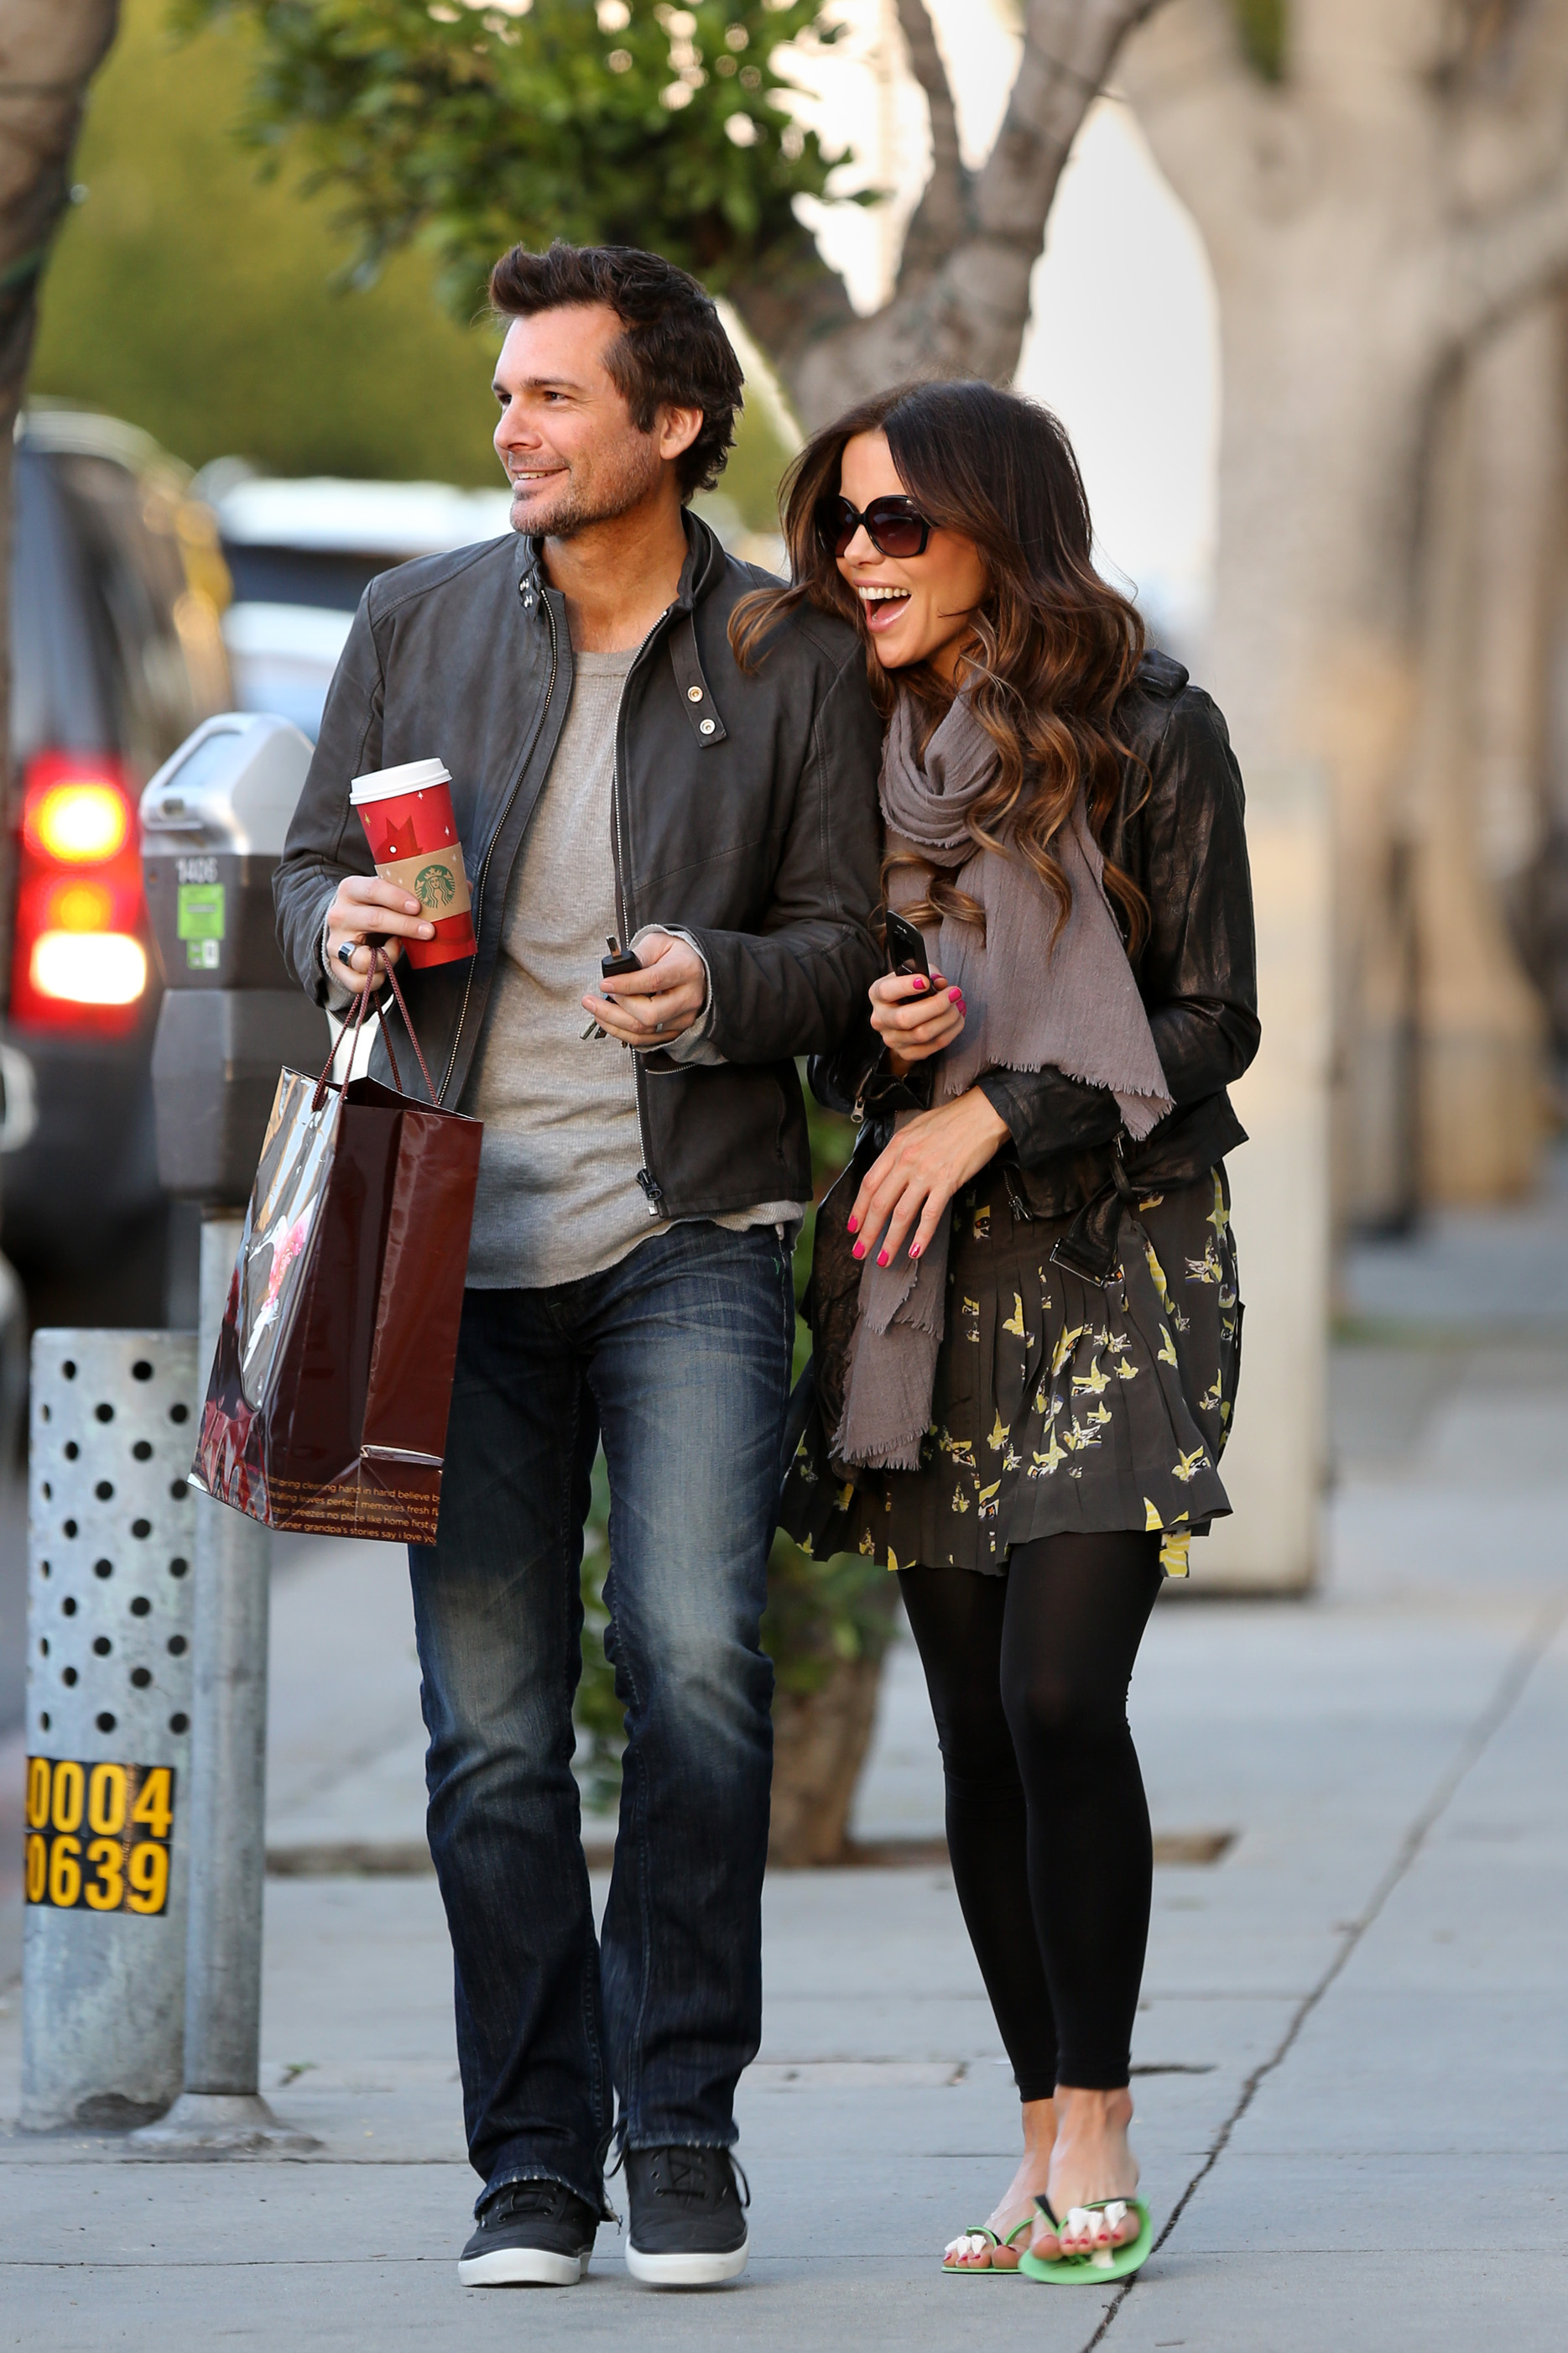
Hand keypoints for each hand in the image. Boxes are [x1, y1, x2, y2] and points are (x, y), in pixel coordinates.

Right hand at [325, 874, 434, 992]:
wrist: (347, 930)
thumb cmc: (375, 910)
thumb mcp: (383, 896)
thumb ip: (405, 895)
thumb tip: (450, 895)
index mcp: (350, 889)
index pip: (373, 889)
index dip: (396, 898)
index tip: (418, 907)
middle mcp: (339, 915)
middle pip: (374, 920)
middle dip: (405, 926)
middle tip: (429, 931)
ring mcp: (335, 943)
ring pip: (364, 958)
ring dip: (390, 957)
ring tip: (397, 949)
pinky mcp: (337, 967)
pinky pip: (360, 982)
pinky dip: (378, 979)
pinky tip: (385, 969)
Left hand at [581, 929, 706, 1047]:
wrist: (695, 970)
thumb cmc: (674, 955)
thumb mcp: (657, 943)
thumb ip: (638, 955)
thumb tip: (615, 972)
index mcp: (686, 970)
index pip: (654, 981)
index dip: (625, 985)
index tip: (604, 984)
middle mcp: (689, 998)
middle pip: (649, 1014)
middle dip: (615, 1010)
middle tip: (594, 999)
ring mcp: (683, 1018)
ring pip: (644, 1031)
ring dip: (613, 1022)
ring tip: (594, 1009)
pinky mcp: (675, 1031)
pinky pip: (644, 1040)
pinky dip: (621, 1032)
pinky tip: (607, 1020)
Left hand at [847, 1090, 1008, 1265]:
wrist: (984, 1113)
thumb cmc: (954, 1119)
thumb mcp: (917, 1128)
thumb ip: (901, 1150)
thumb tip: (891, 1173)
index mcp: (897, 1147)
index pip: (869, 1184)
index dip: (858, 1208)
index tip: (853, 1226)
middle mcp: (907, 1161)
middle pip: (879, 1203)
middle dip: (867, 1232)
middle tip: (860, 1251)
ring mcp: (926, 1173)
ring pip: (901, 1214)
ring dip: (890, 1240)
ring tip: (884, 1258)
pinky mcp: (947, 1182)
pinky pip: (930, 1215)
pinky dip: (921, 1236)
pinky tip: (915, 1250)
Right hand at [869, 969, 965, 1075]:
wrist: (904, 1019)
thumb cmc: (911, 992)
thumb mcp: (915, 975)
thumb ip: (929, 973)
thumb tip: (941, 983)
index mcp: (877, 994)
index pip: (886, 991)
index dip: (905, 986)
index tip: (926, 981)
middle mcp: (880, 1018)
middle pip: (905, 1018)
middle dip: (936, 1005)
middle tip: (955, 993)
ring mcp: (892, 1039)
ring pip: (922, 1034)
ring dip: (948, 1019)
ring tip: (959, 1005)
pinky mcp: (906, 1053)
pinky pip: (933, 1046)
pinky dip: (951, 1032)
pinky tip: (958, 1019)